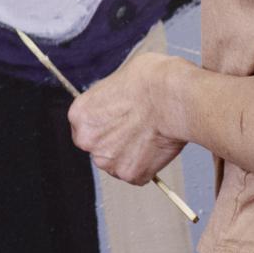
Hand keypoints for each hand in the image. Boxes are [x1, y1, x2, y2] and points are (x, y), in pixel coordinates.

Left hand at [68, 50, 188, 186]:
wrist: (173, 97)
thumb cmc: (150, 81)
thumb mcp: (119, 78)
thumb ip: (109, 99)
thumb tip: (117, 101)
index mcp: (80, 115)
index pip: (86, 127)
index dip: (105, 125)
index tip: (118, 122)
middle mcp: (89, 141)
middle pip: (99, 148)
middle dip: (116, 142)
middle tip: (136, 130)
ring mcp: (109, 161)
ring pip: (118, 163)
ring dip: (131, 155)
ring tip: (149, 136)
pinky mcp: (132, 175)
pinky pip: (139, 174)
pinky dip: (148, 165)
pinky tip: (157, 146)